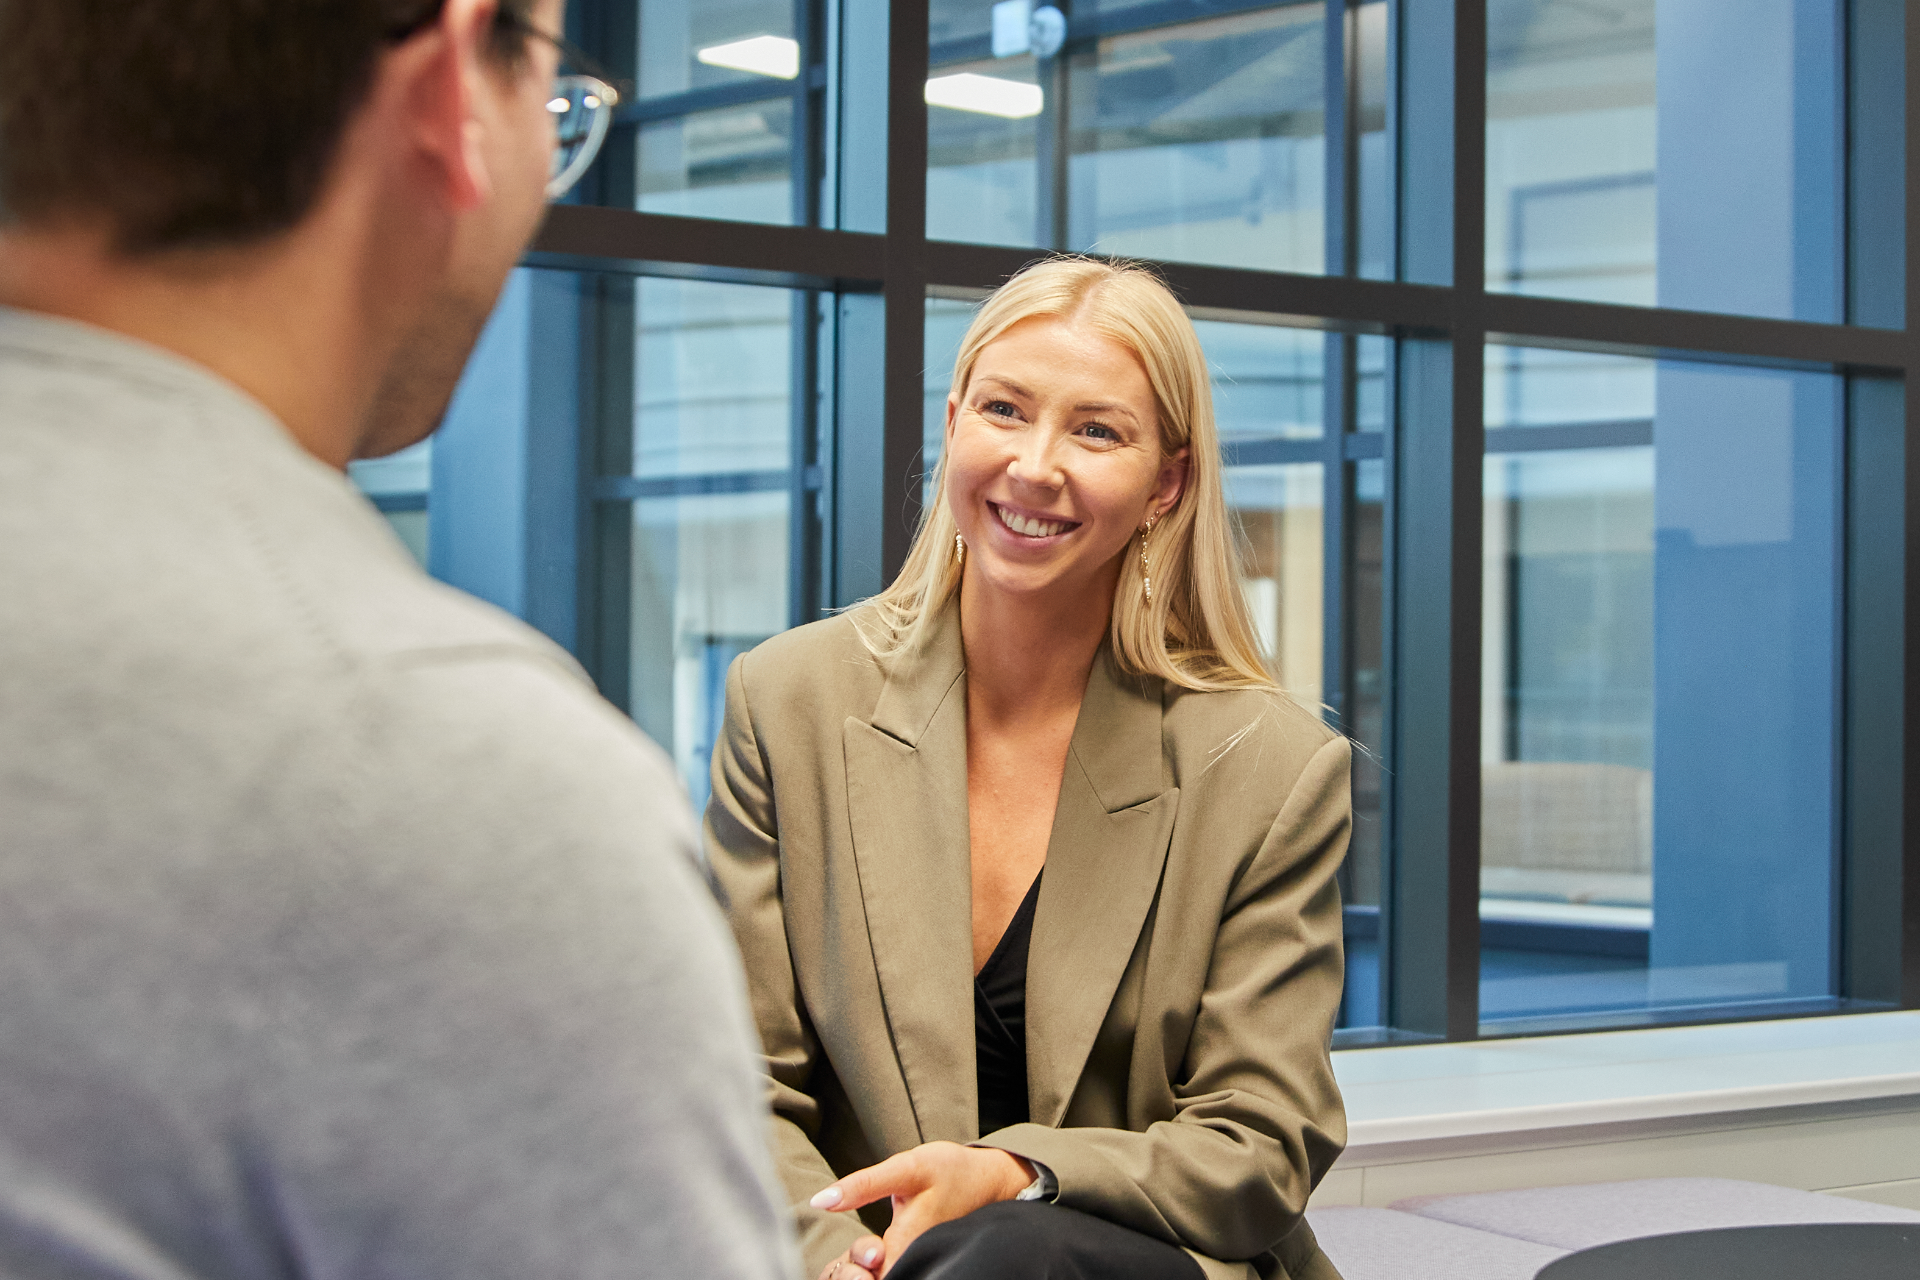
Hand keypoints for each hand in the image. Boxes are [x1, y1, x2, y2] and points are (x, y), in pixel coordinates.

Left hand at [810, 1142, 1032, 1275]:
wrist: (990, 1179)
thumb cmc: (949, 1171)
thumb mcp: (905, 1169)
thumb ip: (863, 1186)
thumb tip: (820, 1201)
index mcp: (904, 1250)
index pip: (863, 1278)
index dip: (847, 1271)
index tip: (846, 1256)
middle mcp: (914, 1265)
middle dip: (853, 1272)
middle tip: (851, 1254)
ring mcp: (920, 1265)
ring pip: (881, 1277)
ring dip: (865, 1270)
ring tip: (865, 1252)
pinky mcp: (922, 1261)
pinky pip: (893, 1272)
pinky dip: (879, 1266)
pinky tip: (876, 1251)